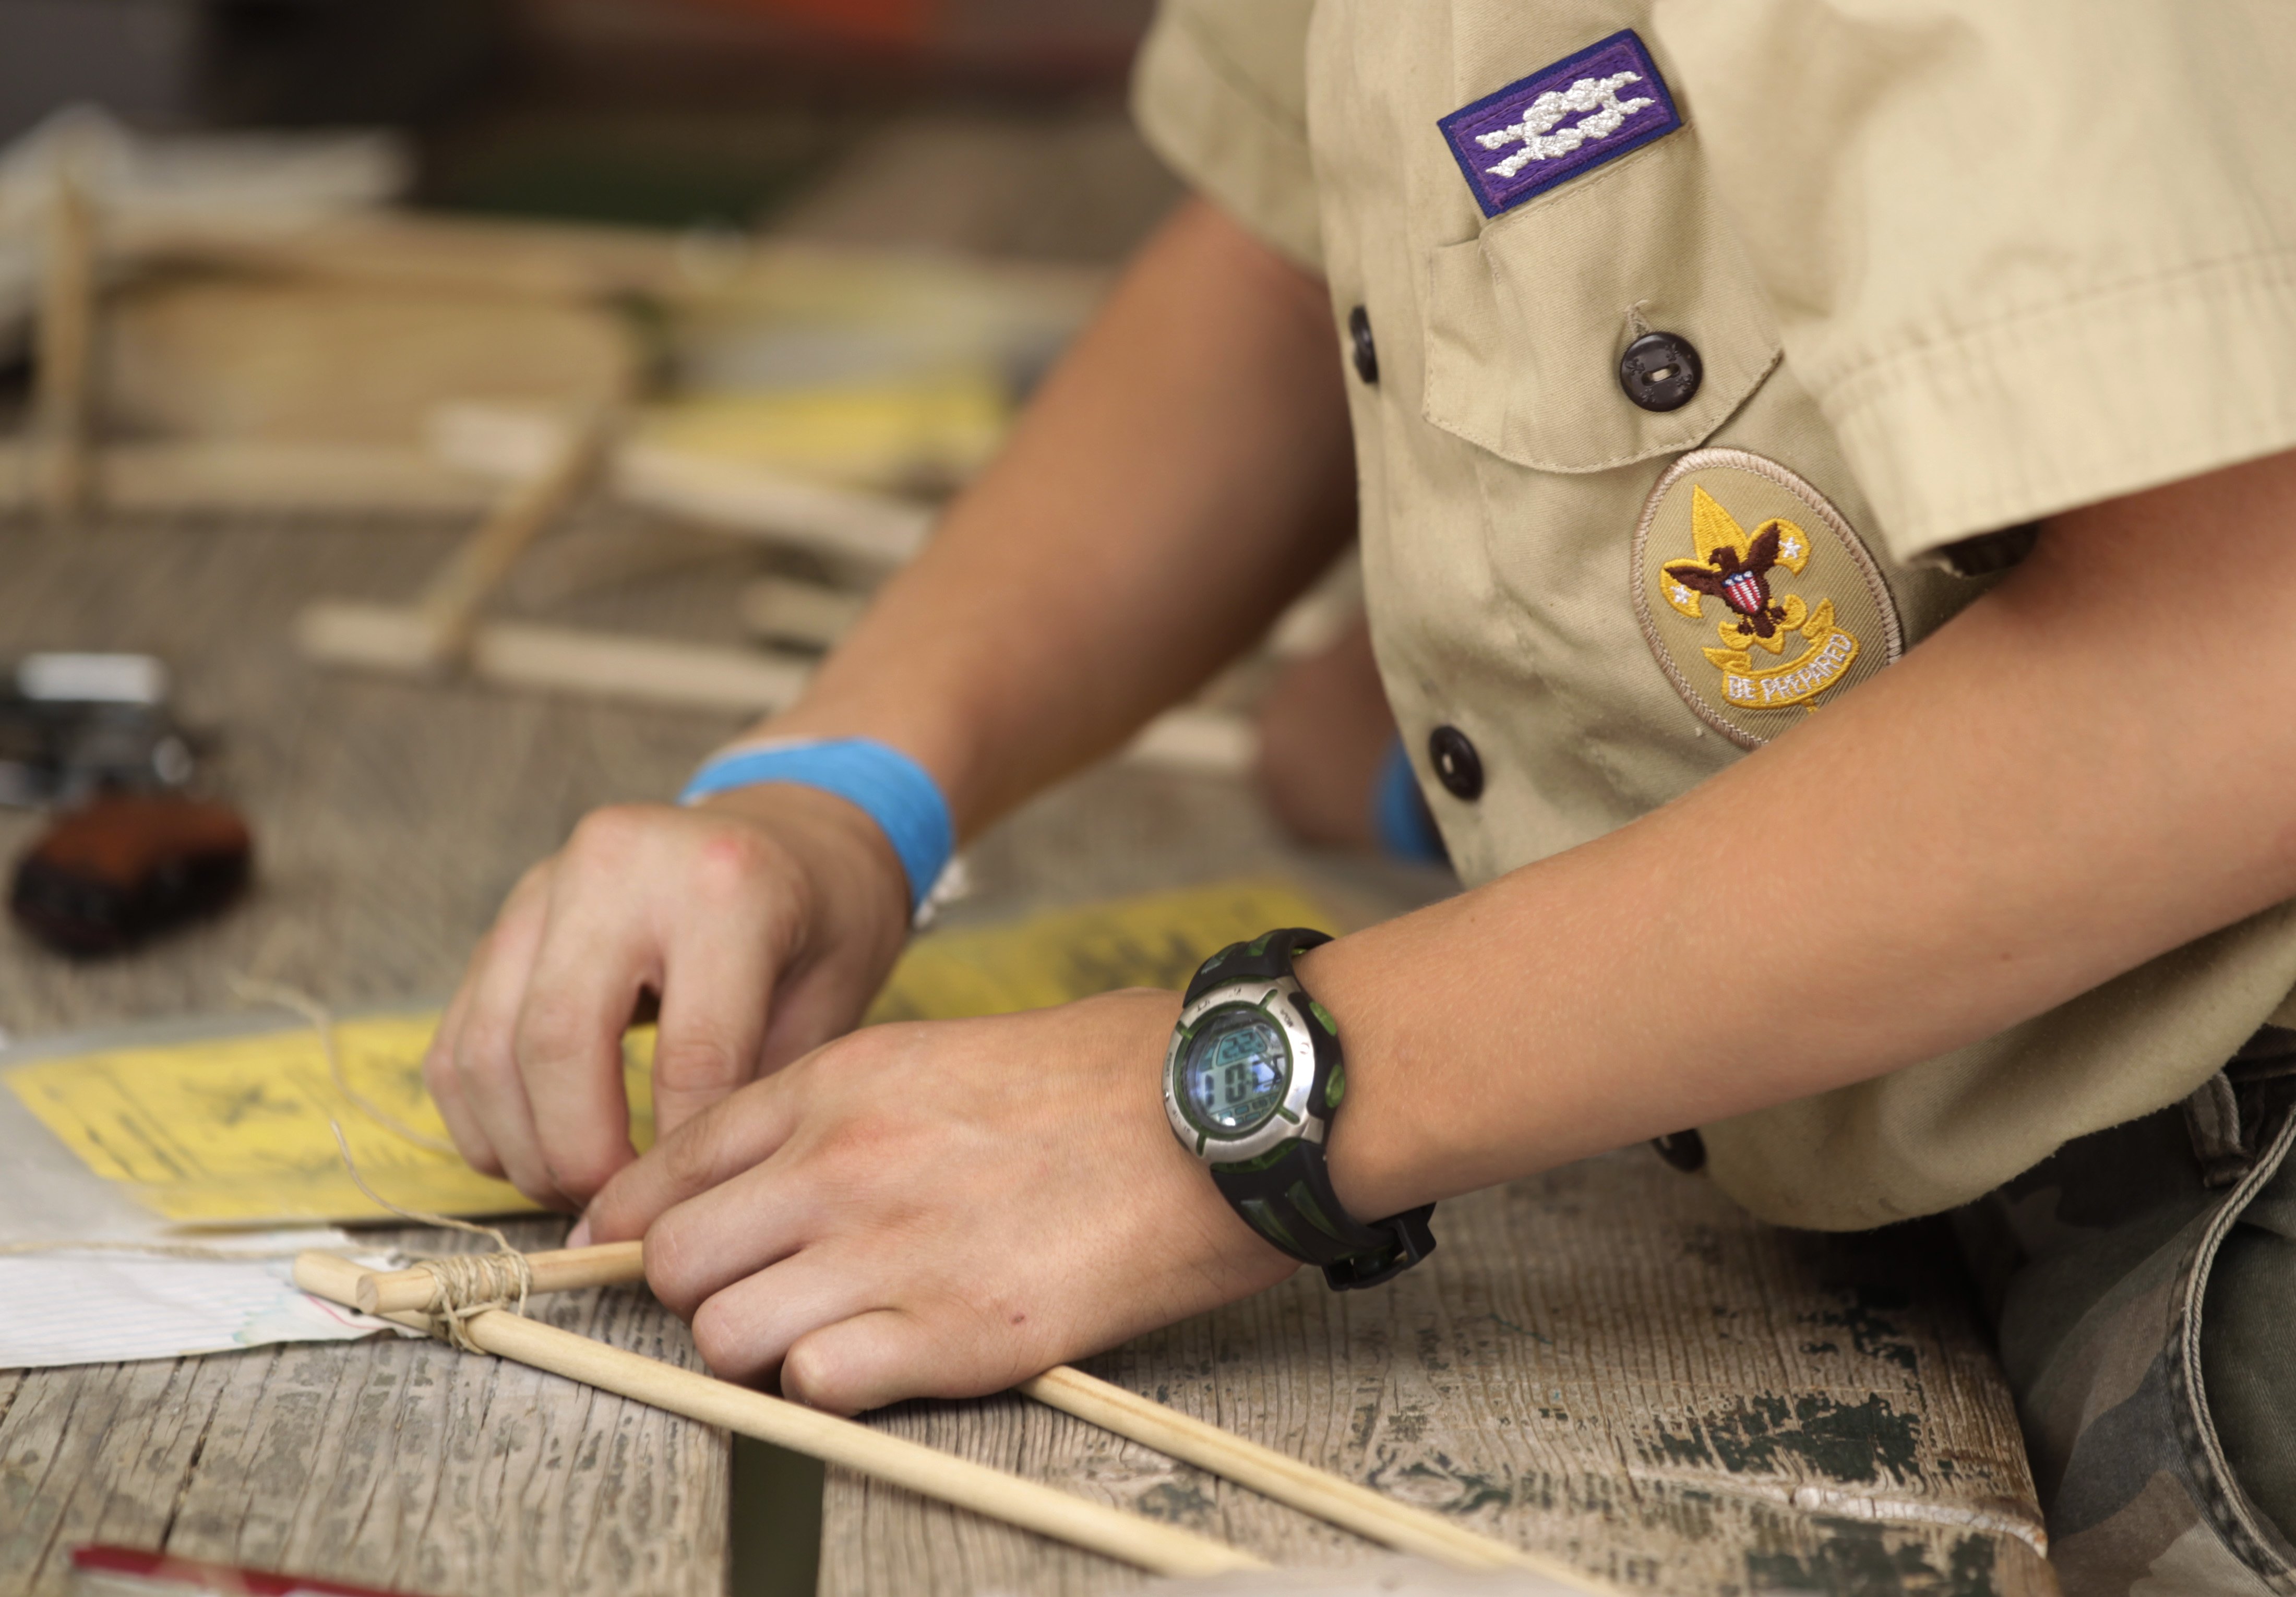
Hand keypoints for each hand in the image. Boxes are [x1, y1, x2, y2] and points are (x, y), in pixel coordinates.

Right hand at [422, 784, 912, 1209]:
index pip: (690, 1055)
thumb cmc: (825, 921)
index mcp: (725, 886)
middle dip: (577, 1155)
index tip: (687, 1213)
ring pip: (485, 1045)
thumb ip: (759, 1091)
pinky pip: (458, 1036)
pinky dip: (482, 1114)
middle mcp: (619, 867)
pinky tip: (533, 1153)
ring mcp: (546, 884)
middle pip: (557, 1043)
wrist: (793, 831)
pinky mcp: (506, 915)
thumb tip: (682, 1203)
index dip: (681, 1157)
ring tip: (574, 1192)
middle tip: (614, 1212)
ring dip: (518, 1145)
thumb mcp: (833, 998)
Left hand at [580, 988, 1297, 1412]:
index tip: (634, 1253)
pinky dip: (833, 1388)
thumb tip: (757, 1177)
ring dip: (756, 1350)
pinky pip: (817, 1387)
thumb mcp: (940, 1054)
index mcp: (837, 1084)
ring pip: (723, 1337)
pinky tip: (885, 1357)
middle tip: (752, 1295)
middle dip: (694, 1293)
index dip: (633, 1225)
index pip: (667, 1167)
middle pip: (672, 1262)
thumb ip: (837, 1111)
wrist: (1216, 1111)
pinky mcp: (955, 1333)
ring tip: (822, 1333)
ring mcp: (891, 1249)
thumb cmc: (1098, 1079)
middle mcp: (841, 1164)